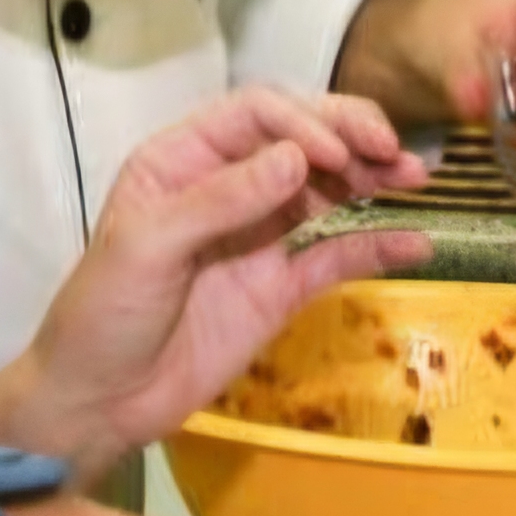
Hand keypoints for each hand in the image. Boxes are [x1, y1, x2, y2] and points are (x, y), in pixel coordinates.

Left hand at [0, 88, 429, 479]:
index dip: (302, 122)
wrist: (99, 400)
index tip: (336, 153)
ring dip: (372, 180)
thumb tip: (296, 158)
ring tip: (415, 180)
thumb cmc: (103, 313)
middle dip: (350, 137)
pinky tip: (415, 242)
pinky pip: (336, 256)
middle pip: (300, 141)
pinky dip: (377, 246)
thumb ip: (220, 201)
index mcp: (182, 160)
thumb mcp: (146, 247)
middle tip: (394, 152)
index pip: (254, 115)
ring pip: (327, 191)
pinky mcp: (282, 286)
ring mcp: (259, 236)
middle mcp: (227, 186)